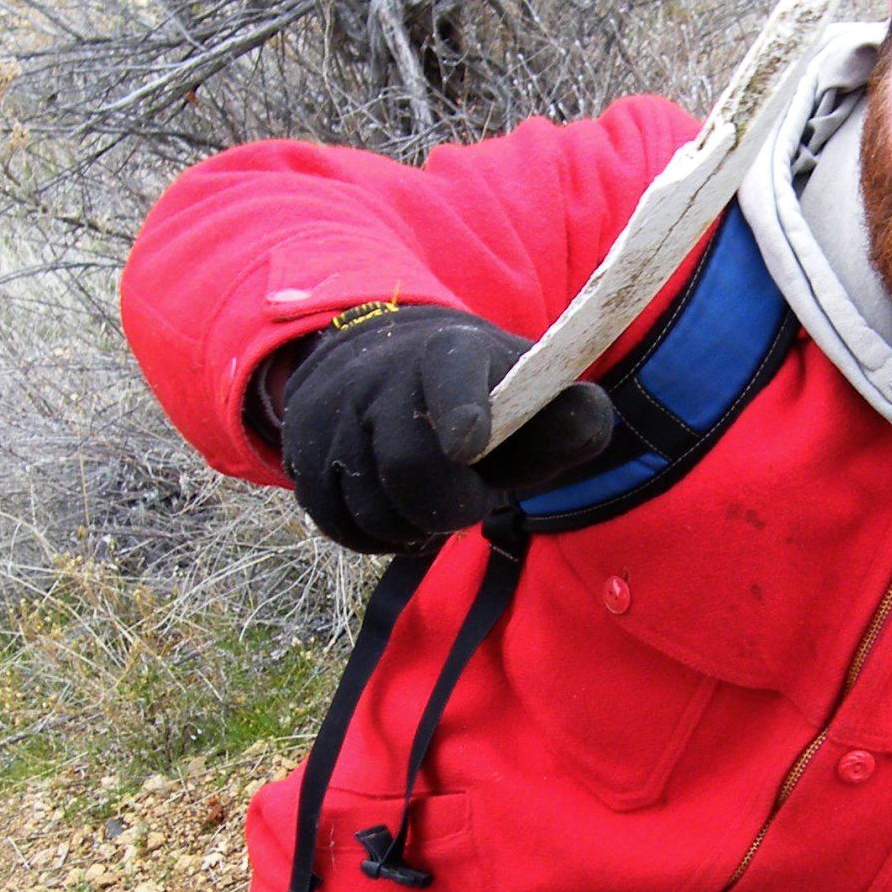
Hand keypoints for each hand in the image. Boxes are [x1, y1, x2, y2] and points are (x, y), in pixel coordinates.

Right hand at [278, 305, 613, 553]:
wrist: (387, 366)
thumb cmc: (484, 397)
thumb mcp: (530, 395)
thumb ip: (571, 416)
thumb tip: (586, 420)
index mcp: (449, 353)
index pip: (450, 373)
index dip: (461, 409)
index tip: (469, 446)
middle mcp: (381, 376)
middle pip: (410, 466)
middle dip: (449, 505)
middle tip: (471, 501)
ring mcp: (335, 416)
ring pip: (374, 509)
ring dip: (416, 527)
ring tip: (436, 501)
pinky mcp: (305, 458)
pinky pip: (342, 528)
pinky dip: (380, 538)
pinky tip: (401, 511)